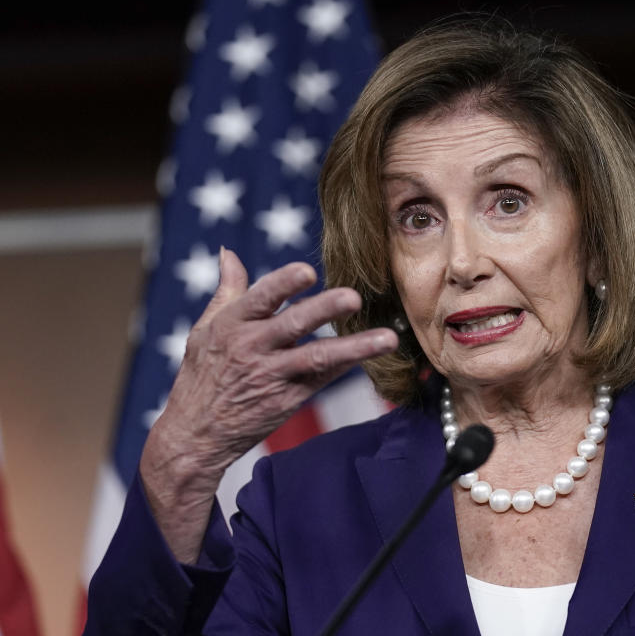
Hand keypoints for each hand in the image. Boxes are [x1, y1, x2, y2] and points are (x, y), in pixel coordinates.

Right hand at [140, 248, 396, 561]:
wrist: (195, 436)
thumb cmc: (202, 376)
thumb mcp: (204, 330)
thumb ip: (226, 291)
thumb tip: (229, 252)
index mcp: (231, 325)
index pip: (260, 298)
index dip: (283, 284)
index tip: (308, 271)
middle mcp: (252, 348)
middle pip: (293, 325)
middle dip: (324, 310)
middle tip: (353, 298)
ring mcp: (271, 376)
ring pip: (317, 357)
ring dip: (354, 347)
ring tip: (387, 338)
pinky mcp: (287, 401)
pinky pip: (323, 379)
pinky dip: (347, 366)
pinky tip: (374, 355)